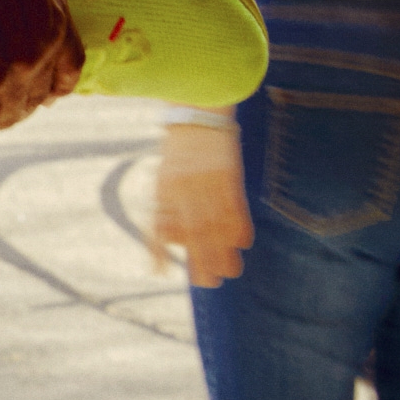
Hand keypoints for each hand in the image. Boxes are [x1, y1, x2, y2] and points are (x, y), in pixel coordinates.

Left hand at [147, 123, 252, 286]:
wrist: (196, 115)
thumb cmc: (179, 151)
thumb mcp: (165, 175)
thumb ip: (167, 204)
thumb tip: (170, 238)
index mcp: (163, 187)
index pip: (157, 222)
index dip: (157, 249)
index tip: (158, 272)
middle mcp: (184, 186)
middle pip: (192, 230)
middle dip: (200, 259)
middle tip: (207, 283)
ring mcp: (208, 181)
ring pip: (217, 224)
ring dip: (223, 251)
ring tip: (228, 273)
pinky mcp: (229, 175)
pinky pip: (235, 207)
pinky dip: (239, 227)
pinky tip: (241, 244)